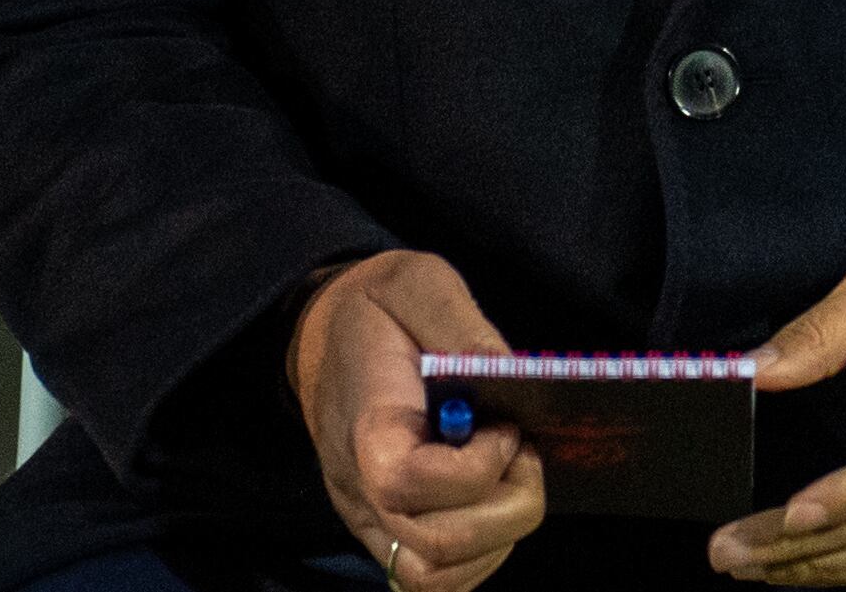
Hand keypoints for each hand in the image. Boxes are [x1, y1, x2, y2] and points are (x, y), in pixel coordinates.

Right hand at [289, 251, 547, 591]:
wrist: (321, 331)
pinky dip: (478, 557)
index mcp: (365, 425)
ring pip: (435, 577)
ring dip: (497, 538)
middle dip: (507, 509)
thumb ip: (464, 327)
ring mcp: (367, 518)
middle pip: (435, 547)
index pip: (408, 484)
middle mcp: (359, 487)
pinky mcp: (382, 533)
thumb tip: (515, 378)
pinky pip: (431, 580)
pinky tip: (491, 504)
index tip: (506, 425)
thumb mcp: (417, 284)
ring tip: (509, 479)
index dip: (477, 468)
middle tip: (523, 454)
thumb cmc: (376, 309)